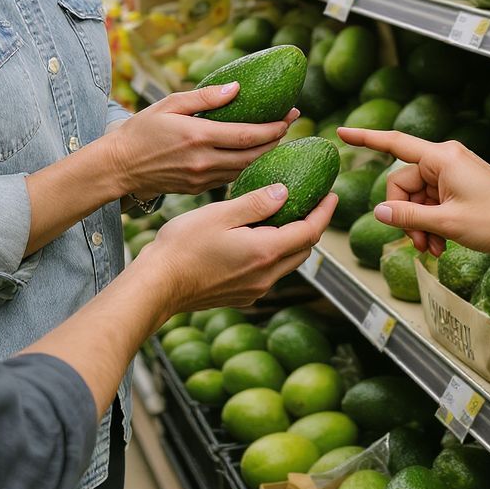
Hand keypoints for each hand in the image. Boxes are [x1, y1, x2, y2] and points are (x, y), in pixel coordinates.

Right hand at [107, 83, 296, 201]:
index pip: (248, 135)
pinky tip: (256, 156)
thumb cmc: (141, 130)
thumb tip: (237, 88)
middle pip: (253, 156)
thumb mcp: (169, 104)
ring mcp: (202, 179)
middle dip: (277, 140)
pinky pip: (231, 179)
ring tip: (279, 138)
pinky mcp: (198, 190)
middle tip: (291, 124)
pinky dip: (248, 168)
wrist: (118, 167)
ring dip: (266, 155)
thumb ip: (205, 97)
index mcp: (198, 137)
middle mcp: (204, 161)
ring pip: (245, 170)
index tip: (290, 115)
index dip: (274, 127)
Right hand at [144, 184, 337, 313]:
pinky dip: (274, 253)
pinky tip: (260, 237)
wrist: (156, 286)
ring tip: (288, 216)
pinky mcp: (241, 296)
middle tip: (313, 202)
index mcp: (265, 252)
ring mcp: (254, 290)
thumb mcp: (221, 214)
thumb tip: (285, 192)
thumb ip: (256, 203)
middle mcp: (266, 276)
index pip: (310, 232)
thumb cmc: (183, 246)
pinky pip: (269, 273)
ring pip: (287, 262)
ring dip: (294, 240)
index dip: (324, 212)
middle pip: (303, 249)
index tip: (332, 194)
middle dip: (313, 225)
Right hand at [337, 127, 489, 255]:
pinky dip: (432, 222)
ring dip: (420, 224)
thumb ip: (409, 217)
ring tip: (433, 249)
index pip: (393, 143)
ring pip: (417, 197)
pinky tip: (440, 244)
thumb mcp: (447, 222)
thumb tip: (379, 213)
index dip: (365, 138)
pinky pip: (432, 201)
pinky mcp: (459, 185)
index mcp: (440, 157)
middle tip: (419, 243)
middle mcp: (444, 159)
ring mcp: (453, 172)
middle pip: (403, 183)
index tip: (341, 132)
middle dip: (406, 215)